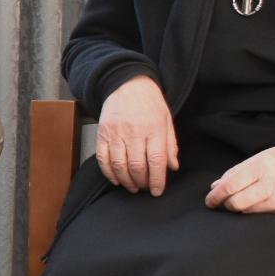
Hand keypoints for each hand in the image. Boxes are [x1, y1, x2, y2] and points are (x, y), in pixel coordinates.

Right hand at [96, 75, 177, 194]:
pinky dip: (109, 173)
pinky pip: (102, 158)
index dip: (156, 180)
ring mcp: (115, 133)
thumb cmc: (150, 103)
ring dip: (126, 181)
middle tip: (144, 188)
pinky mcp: (102, 133)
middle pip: (136, 165)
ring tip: (132, 187)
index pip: (155, 160)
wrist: (127, 84)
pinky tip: (116, 179)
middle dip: (141, 182)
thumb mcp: (166, 120)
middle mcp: (133, 132)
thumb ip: (170, 145)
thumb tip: (172, 167)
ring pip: (119, 165)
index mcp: (153, 128)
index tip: (156, 191)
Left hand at [206, 141, 274, 213]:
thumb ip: (236, 172)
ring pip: (249, 211)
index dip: (215, 196)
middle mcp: (270, 183)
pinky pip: (264, 214)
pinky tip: (255, 204)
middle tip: (221, 203)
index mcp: (260, 167)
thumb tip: (215, 186)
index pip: (230, 186)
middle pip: (237, 203)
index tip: (209, 201)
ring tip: (238, 201)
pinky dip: (255, 210)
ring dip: (240, 208)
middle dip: (225, 205)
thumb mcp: (260, 157)